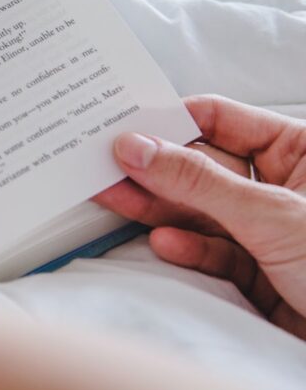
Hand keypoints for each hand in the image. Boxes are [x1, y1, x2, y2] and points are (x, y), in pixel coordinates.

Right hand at [94, 95, 305, 338]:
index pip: (220, 118)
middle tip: (104, 164)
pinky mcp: (259, 271)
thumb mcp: (271, 214)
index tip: (122, 127)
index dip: (169, 120)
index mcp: (301, 150)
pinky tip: (164, 242)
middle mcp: (283, 183)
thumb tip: (137, 146)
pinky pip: (213, 250)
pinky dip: (188, 248)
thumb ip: (198, 181)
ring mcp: (269, 227)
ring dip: (158, 206)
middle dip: (155, 167)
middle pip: (202, 164)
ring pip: (200, 208)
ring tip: (113, 198)